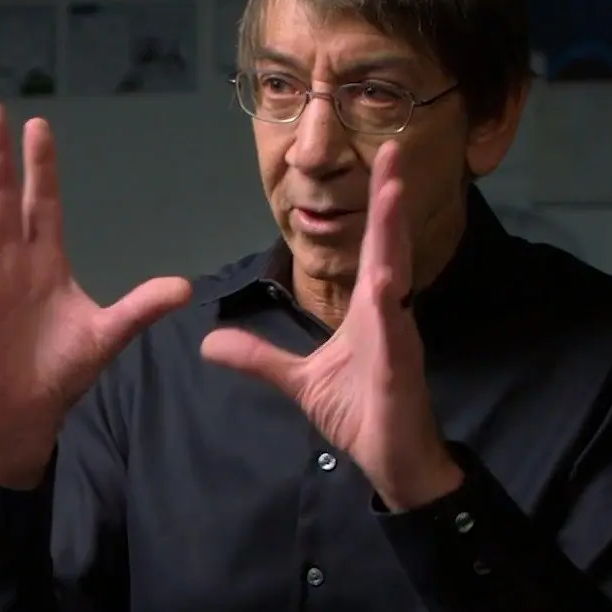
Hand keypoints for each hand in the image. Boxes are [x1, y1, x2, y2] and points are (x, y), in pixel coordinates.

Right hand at [0, 103, 191, 486]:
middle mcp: (14, 260)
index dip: (39, 165)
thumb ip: (141, 307)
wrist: (27, 413)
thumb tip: (185, 287)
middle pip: (4, 196)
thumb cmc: (62, 371)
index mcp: (47, 261)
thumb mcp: (109, 334)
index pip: (43, 202)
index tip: (37, 125)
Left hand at [199, 142, 461, 509]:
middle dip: (389, 198)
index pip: (372, 246)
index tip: (378, 159)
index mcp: (369, 309)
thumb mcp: (298, 381)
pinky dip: (390, 306)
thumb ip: (260, 357)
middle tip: (390, 150)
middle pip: (389, 245)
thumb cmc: (360, 414)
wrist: (391, 462)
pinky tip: (386, 281)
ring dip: (393, 236)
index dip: (376, 205)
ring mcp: (398, 338)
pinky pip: (396, 333)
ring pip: (398, 276)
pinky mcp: (400, 370)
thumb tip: (210, 343)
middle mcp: (389, 313)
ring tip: (392, 192)